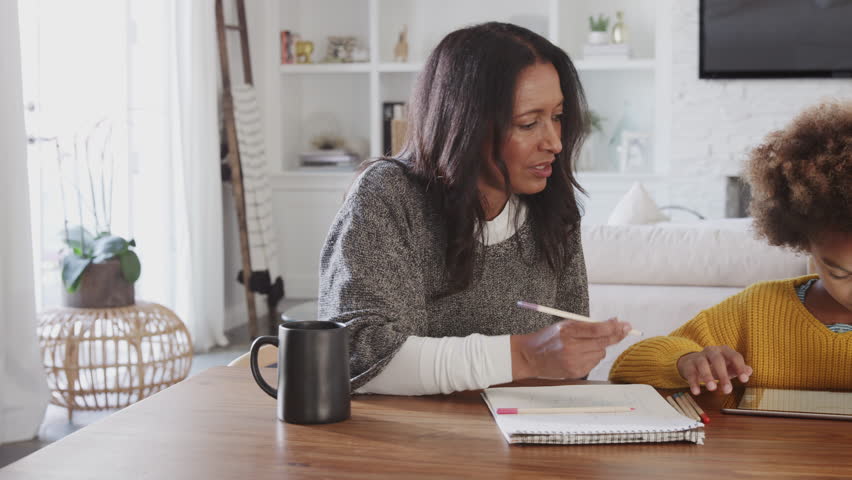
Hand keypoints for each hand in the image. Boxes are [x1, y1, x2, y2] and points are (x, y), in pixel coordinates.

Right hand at [511, 318, 632, 379]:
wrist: (530, 357)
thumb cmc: (548, 338)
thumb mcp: (564, 325)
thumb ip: (587, 324)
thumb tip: (613, 322)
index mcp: (567, 332)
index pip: (596, 329)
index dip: (613, 327)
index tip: (625, 324)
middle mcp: (570, 348)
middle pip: (603, 343)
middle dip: (616, 335)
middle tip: (625, 329)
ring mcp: (573, 362)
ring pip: (600, 353)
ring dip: (599, 347)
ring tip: (584, 344)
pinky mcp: (575, 373)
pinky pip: (594, 363)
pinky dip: (592, 357)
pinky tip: (580, 354)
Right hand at [677, 346, 752, 394]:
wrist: (692, 361)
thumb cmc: (715, 365)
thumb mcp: (728, 367)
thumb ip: (739, 369)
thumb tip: (749, 371)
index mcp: (724, 351)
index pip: (734, 356)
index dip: (740, 367)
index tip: (744, 380)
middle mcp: (711, 351)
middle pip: (718, 360)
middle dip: (723, 375)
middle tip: (728, 390)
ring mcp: (698, 357)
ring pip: (702, 364)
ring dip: (707, 376)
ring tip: (712, 388)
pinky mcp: (688, 365)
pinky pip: (690, 373)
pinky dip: (693, 382)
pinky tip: (696, 392)